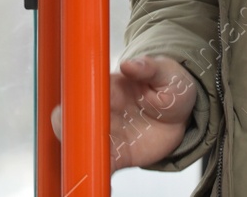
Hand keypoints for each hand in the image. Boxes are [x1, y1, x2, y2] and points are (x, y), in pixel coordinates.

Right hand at [49, 54, 199, 170]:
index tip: (71, 111)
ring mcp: (108, 134)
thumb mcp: (165, 72)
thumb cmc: (169, 83)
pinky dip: (97, 173)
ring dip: (79, 155)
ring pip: (82, 146)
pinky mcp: (117, 155)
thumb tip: (129, 64)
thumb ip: (148, 68)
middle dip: (65, 130)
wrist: (181, 112)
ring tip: (86, 164)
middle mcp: (102, 111)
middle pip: (70, 121)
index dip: (72, 103)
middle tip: (74, 139)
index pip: (81, 93)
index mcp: (109, 88)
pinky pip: (102, 165)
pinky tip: (98, 182)